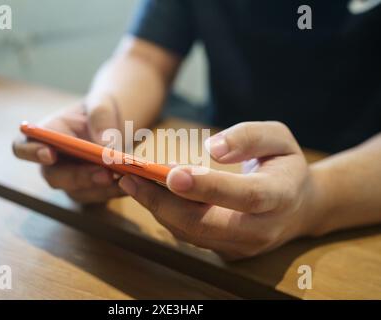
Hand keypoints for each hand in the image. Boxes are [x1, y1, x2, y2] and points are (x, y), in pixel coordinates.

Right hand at [13, 95, 125, 202]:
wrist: (114, 125)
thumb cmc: (99, 110)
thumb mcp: (102, 104)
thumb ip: (101, 118)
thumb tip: (105, 145)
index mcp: (45, 135)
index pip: (23, 147)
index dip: (32, 153)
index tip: (50, 154)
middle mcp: (52, 162)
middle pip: (54, 177)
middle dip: (78, 177)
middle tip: (104, 173)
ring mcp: (69, 179)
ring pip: (78, 192)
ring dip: (100, 189)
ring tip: (124, 179)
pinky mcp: (88, 190)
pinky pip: (98, 198)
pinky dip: (114, 193)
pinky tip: (132, 184)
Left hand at [118, 121, 318, 259]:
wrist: (299, 206)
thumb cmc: (285, 165)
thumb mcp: (279, 138)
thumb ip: (248, 137)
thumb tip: (212, 148)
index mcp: (280, 196)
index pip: (243, 196)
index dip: (207, 187)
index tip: (171, 174)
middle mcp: (261, 229)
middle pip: (206, 224)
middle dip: (163, 202)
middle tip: (129, 177)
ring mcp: (243, 246)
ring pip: (192, 233)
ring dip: (157, 208)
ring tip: (130, 181)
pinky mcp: (227, 251)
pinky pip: (191, 235)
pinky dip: (166, 214)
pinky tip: (149, 193)